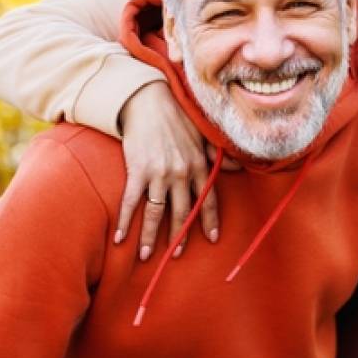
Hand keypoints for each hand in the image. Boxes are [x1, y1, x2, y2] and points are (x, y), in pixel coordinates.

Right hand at [117, 82, 219, 259]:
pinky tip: (120, 238)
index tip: (213, 238)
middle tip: (176, 254)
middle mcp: (182, 173)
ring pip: (157, 214)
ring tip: (147, 256)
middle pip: (182, 212)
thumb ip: (217, 154)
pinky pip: (131, 203)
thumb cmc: (176, 115)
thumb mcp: (202, 134)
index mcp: (199, 166)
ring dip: (151, 237)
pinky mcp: (138, 171)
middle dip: (179, 236)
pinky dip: (125, 222)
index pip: (208, 199)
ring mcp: (159, 174)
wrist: (147, 101)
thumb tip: (237, 168)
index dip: (210, 220)